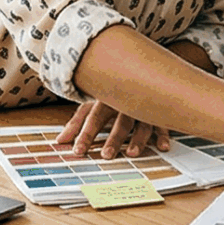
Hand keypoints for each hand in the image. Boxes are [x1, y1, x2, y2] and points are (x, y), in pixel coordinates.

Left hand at [56, 99, 170, 158]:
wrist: (137, 68)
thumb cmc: (109, 92)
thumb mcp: (91, 104)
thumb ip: (77, 123)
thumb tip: (59, 141)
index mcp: (105, 99)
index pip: (93, 117)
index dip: (85, 134)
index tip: (77, 151)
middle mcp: (125, 101)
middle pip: (119, 120)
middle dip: (113, 138)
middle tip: (106, 155)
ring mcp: (143, 105)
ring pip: (143, 121)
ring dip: (138, 138)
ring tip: (132, 153)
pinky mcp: (159, 110)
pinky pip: (163, 122)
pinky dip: (164, 134)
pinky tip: (163, 146)